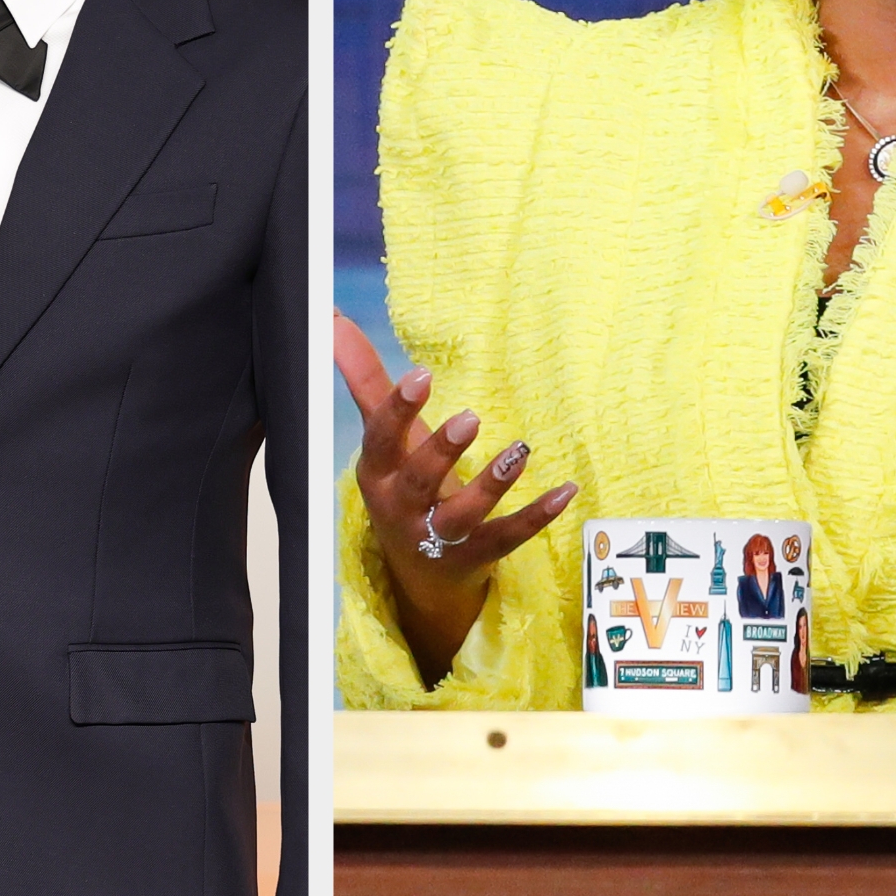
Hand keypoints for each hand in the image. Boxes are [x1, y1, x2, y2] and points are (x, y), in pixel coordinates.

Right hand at [337, 312, 576, 683]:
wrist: (418, 576)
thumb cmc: (402, 487)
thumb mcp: (384, 439)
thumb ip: (365, 378)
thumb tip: (331, 319)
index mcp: (379, 472)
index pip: (381, 439)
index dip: (398, 409)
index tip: (422, 376)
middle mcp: (403, 508)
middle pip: (419, 480)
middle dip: (442, 451)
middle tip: (471, 418)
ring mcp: (439, 537)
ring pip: (462, 515)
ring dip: (491, 485)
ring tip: (519, 452)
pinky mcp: (476, 555)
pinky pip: (508, 537)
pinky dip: (536, 517)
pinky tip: (565, 491)